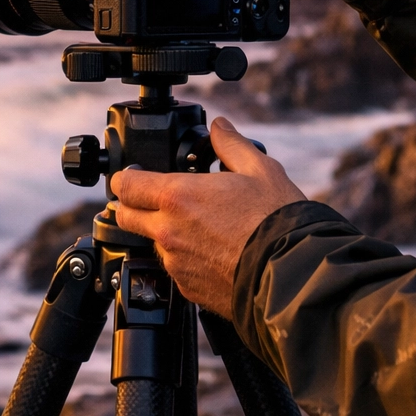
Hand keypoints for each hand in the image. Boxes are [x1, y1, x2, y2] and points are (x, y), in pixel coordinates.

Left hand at [110, 117, 305, 319]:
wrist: (289, 274)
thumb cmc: (275, 221)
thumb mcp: (259, 168)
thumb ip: (230, 144)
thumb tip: (219, 127)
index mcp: (178, 196)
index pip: (126, 185)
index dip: (126, 178)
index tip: (134, 177)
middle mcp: (168, 231)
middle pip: (126, 217)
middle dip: (132, 206)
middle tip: (154, 199)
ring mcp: (176, 263)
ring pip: (153, 243)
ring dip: (165, 233)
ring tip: (199, 226)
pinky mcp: (187, 288)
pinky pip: (176, 268)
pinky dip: (186, 258)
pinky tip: (212, 252)